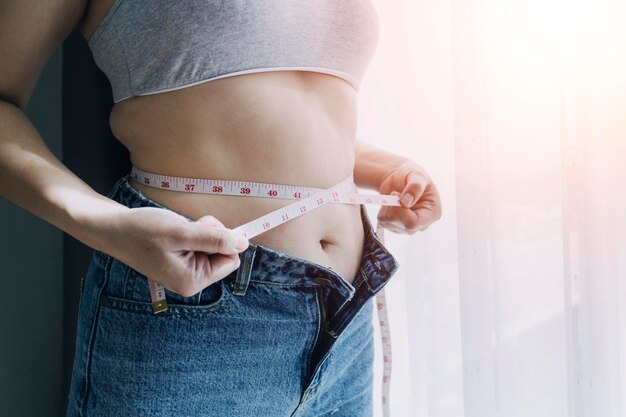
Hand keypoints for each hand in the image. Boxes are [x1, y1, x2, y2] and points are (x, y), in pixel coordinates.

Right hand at [102, 207, 249, 296]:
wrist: (113, 228)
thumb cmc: (142, 231)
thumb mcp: (182, 232)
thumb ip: (215, 239)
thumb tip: (244, 243)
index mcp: (192, 281)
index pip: (230, 261)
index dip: (223, 240)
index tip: (204, 227)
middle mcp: (190, 281)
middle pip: (223, 253)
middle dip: (211, 234)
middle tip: (187, 226)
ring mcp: (185, 271)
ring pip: (213, 246)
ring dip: (201, 231)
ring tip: (178, 228)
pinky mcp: (181, 260)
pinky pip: (200, 244)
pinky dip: (193, 232)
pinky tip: (175, 230)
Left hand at [377, 160, 441, 232]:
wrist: (399, 177)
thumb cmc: (412, 175)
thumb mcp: (417, 175)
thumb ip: (415, 187)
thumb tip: (406, 203)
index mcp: (433, 213)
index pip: (413, 223)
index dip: (400, 212)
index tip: (395, 194)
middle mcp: (422, 224)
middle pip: (400, 225)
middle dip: (393, 207)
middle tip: (395, 192)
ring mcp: (409, 228)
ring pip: (389, 223)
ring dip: (387, 207)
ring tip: (395, 196)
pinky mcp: (397, 227)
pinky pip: (383, 222)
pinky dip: (383, 211)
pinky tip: (391, 203)